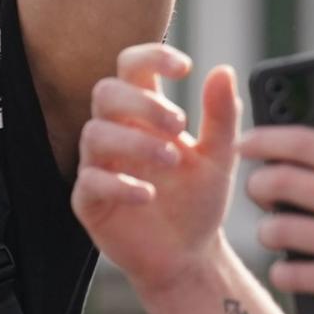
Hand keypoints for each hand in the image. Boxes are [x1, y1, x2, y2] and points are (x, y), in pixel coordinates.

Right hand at [71, 43, 238, 297]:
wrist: (189, 256)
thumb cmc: (197, 202)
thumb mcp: (220, 157)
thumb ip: (221, 116)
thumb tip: (223, 71)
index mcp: (144, 116)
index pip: (132, 67)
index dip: (151, 56)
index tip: (184, 66)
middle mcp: (116, 134)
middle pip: (106, 92)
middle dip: (141, 102)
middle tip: (179, 124)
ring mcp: (99, 166)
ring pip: (94, 134)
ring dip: (134, 142)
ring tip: (172, 160)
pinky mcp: (89, 201)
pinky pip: (90, 182)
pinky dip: (119, 185)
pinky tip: (147, 194)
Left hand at [240, 64, 313, 313]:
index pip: (305, 143)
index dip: (265, 138)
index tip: (246, 141)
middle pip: (281, 182)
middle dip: (258, 185)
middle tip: (258, 189)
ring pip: (280, 230)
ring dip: (268, 231)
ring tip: (274, 231)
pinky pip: (294, 274)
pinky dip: (284, 271)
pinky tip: (289, 268)